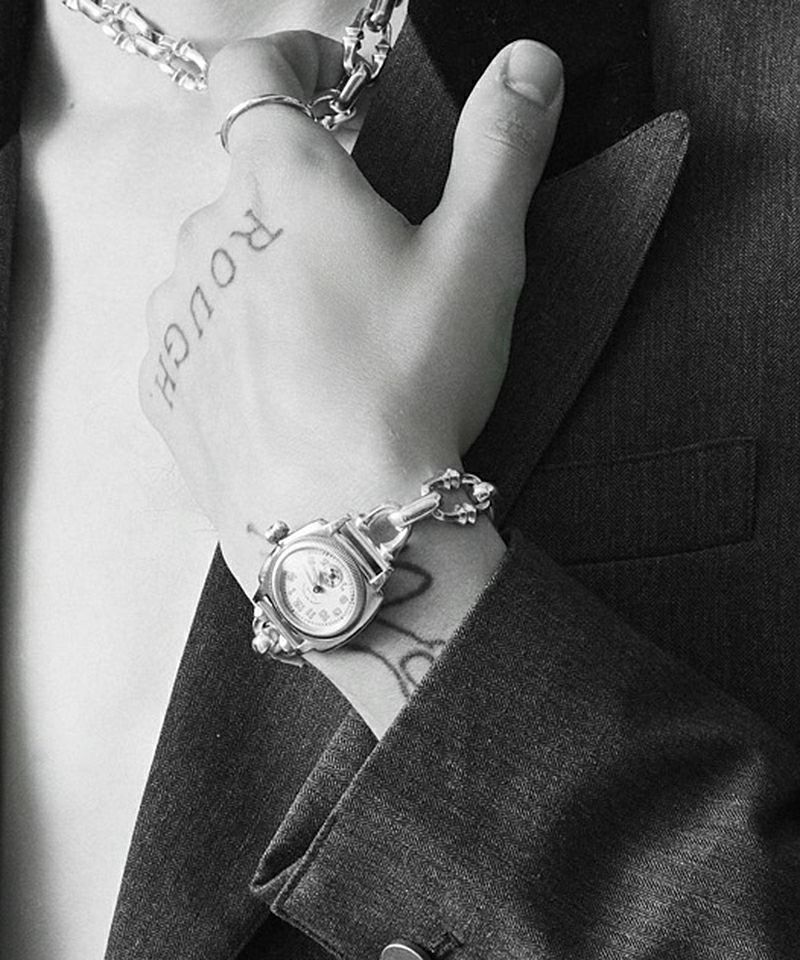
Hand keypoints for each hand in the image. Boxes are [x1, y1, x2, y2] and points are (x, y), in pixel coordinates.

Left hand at [140, 30, 562, 592]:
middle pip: (251, 182)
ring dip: (267, 273)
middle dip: (305, 200)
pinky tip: (287, 386)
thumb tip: (527, 62)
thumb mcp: (477, 260)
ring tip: (331, 341)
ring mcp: (179, 311)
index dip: (295, 60)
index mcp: (284, 183)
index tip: (333, 86)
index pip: (254, 70)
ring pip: (221, 259)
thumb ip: (500, 148)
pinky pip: (196, 332)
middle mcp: (210, 233)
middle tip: (369, 266)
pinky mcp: (165, 383)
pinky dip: (235, 339)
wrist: (345, 522)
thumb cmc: (410, 388)